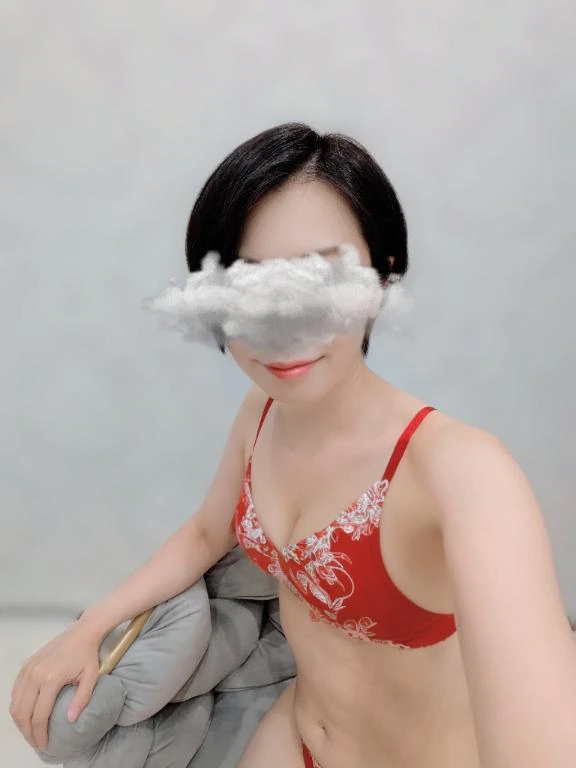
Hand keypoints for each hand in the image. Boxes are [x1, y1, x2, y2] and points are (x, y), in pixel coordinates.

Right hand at [9, 621, 100, 749]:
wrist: (81, 633)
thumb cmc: (88, 656)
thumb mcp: (91, 677)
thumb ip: (81, 700)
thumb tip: (70, 721)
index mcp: (51, 679)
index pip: (39, 715)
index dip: (40, 734)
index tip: (45, 744)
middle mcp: (35, 675)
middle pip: (23, 713)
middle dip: (28, 732)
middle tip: (36, 742)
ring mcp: (28, 669)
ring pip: (15, 704)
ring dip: (20, 721)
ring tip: (30, 731)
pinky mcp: (26, 666)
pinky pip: (15, 691)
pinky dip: (17, 706)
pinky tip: (26, 714)